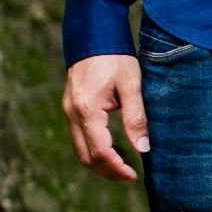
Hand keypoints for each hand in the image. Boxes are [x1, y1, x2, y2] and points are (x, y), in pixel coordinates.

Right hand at [62, 54, 147, 181]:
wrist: (94, 35)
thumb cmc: (116, 58)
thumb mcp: (131, 86)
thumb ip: (136, 118)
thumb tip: (143, 149)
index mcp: (86, 109)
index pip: (100, 151)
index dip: (117, 168)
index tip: (135, 176)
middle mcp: (72, 113)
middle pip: (86, 156)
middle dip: (108, 171)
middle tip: (130, 176)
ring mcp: (68, 111)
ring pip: (80, 150)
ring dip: (101, 163)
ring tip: (124, 165)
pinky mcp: (70, 108)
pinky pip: (79, 138)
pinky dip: (95, 150)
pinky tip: (115, 148)